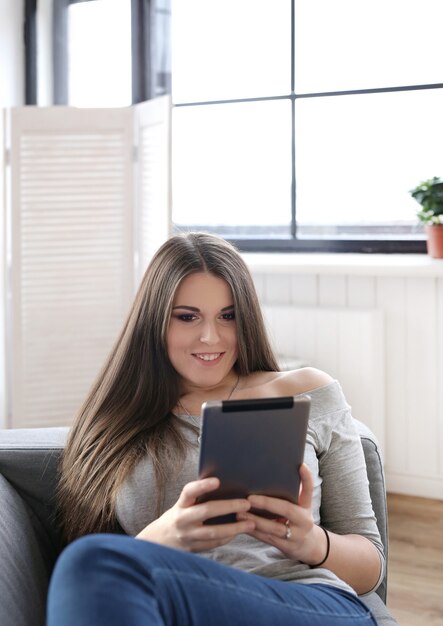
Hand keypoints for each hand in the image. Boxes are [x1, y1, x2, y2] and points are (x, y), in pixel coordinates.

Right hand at [136, 477, 255, 551]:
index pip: (189, 492)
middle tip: (246, 503)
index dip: (202, 485)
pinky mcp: (193, 549)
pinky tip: (239, 532)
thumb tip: (225, 486)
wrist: (159, 542)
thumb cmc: (178, 516)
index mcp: (180, 505)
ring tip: (251, 523)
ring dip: (234, 528)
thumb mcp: (182, 505)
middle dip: (229, 506)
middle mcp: (182, 520)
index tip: (217, 481)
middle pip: (207, 511)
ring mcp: (187, 536)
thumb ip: (197, 498)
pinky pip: (214, 544)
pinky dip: (227, 538)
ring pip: (213, 532)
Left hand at [237, 464, 326, 563]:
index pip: (307, 491)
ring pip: (274, 529)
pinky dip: (254, 532)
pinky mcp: (286, 547)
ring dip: (255, 521)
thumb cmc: (301, 518)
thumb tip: (297, 466)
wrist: (310, 546)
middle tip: (249, 499)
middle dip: (267, 504)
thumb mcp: (305, 505)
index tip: (300, 466)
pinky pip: (267, 539)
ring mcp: (295, 537)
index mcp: (306, 508)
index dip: (306, 479)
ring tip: (239, 513)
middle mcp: (303, 522)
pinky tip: (242, 526)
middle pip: (286, 510)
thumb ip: (301, 489)